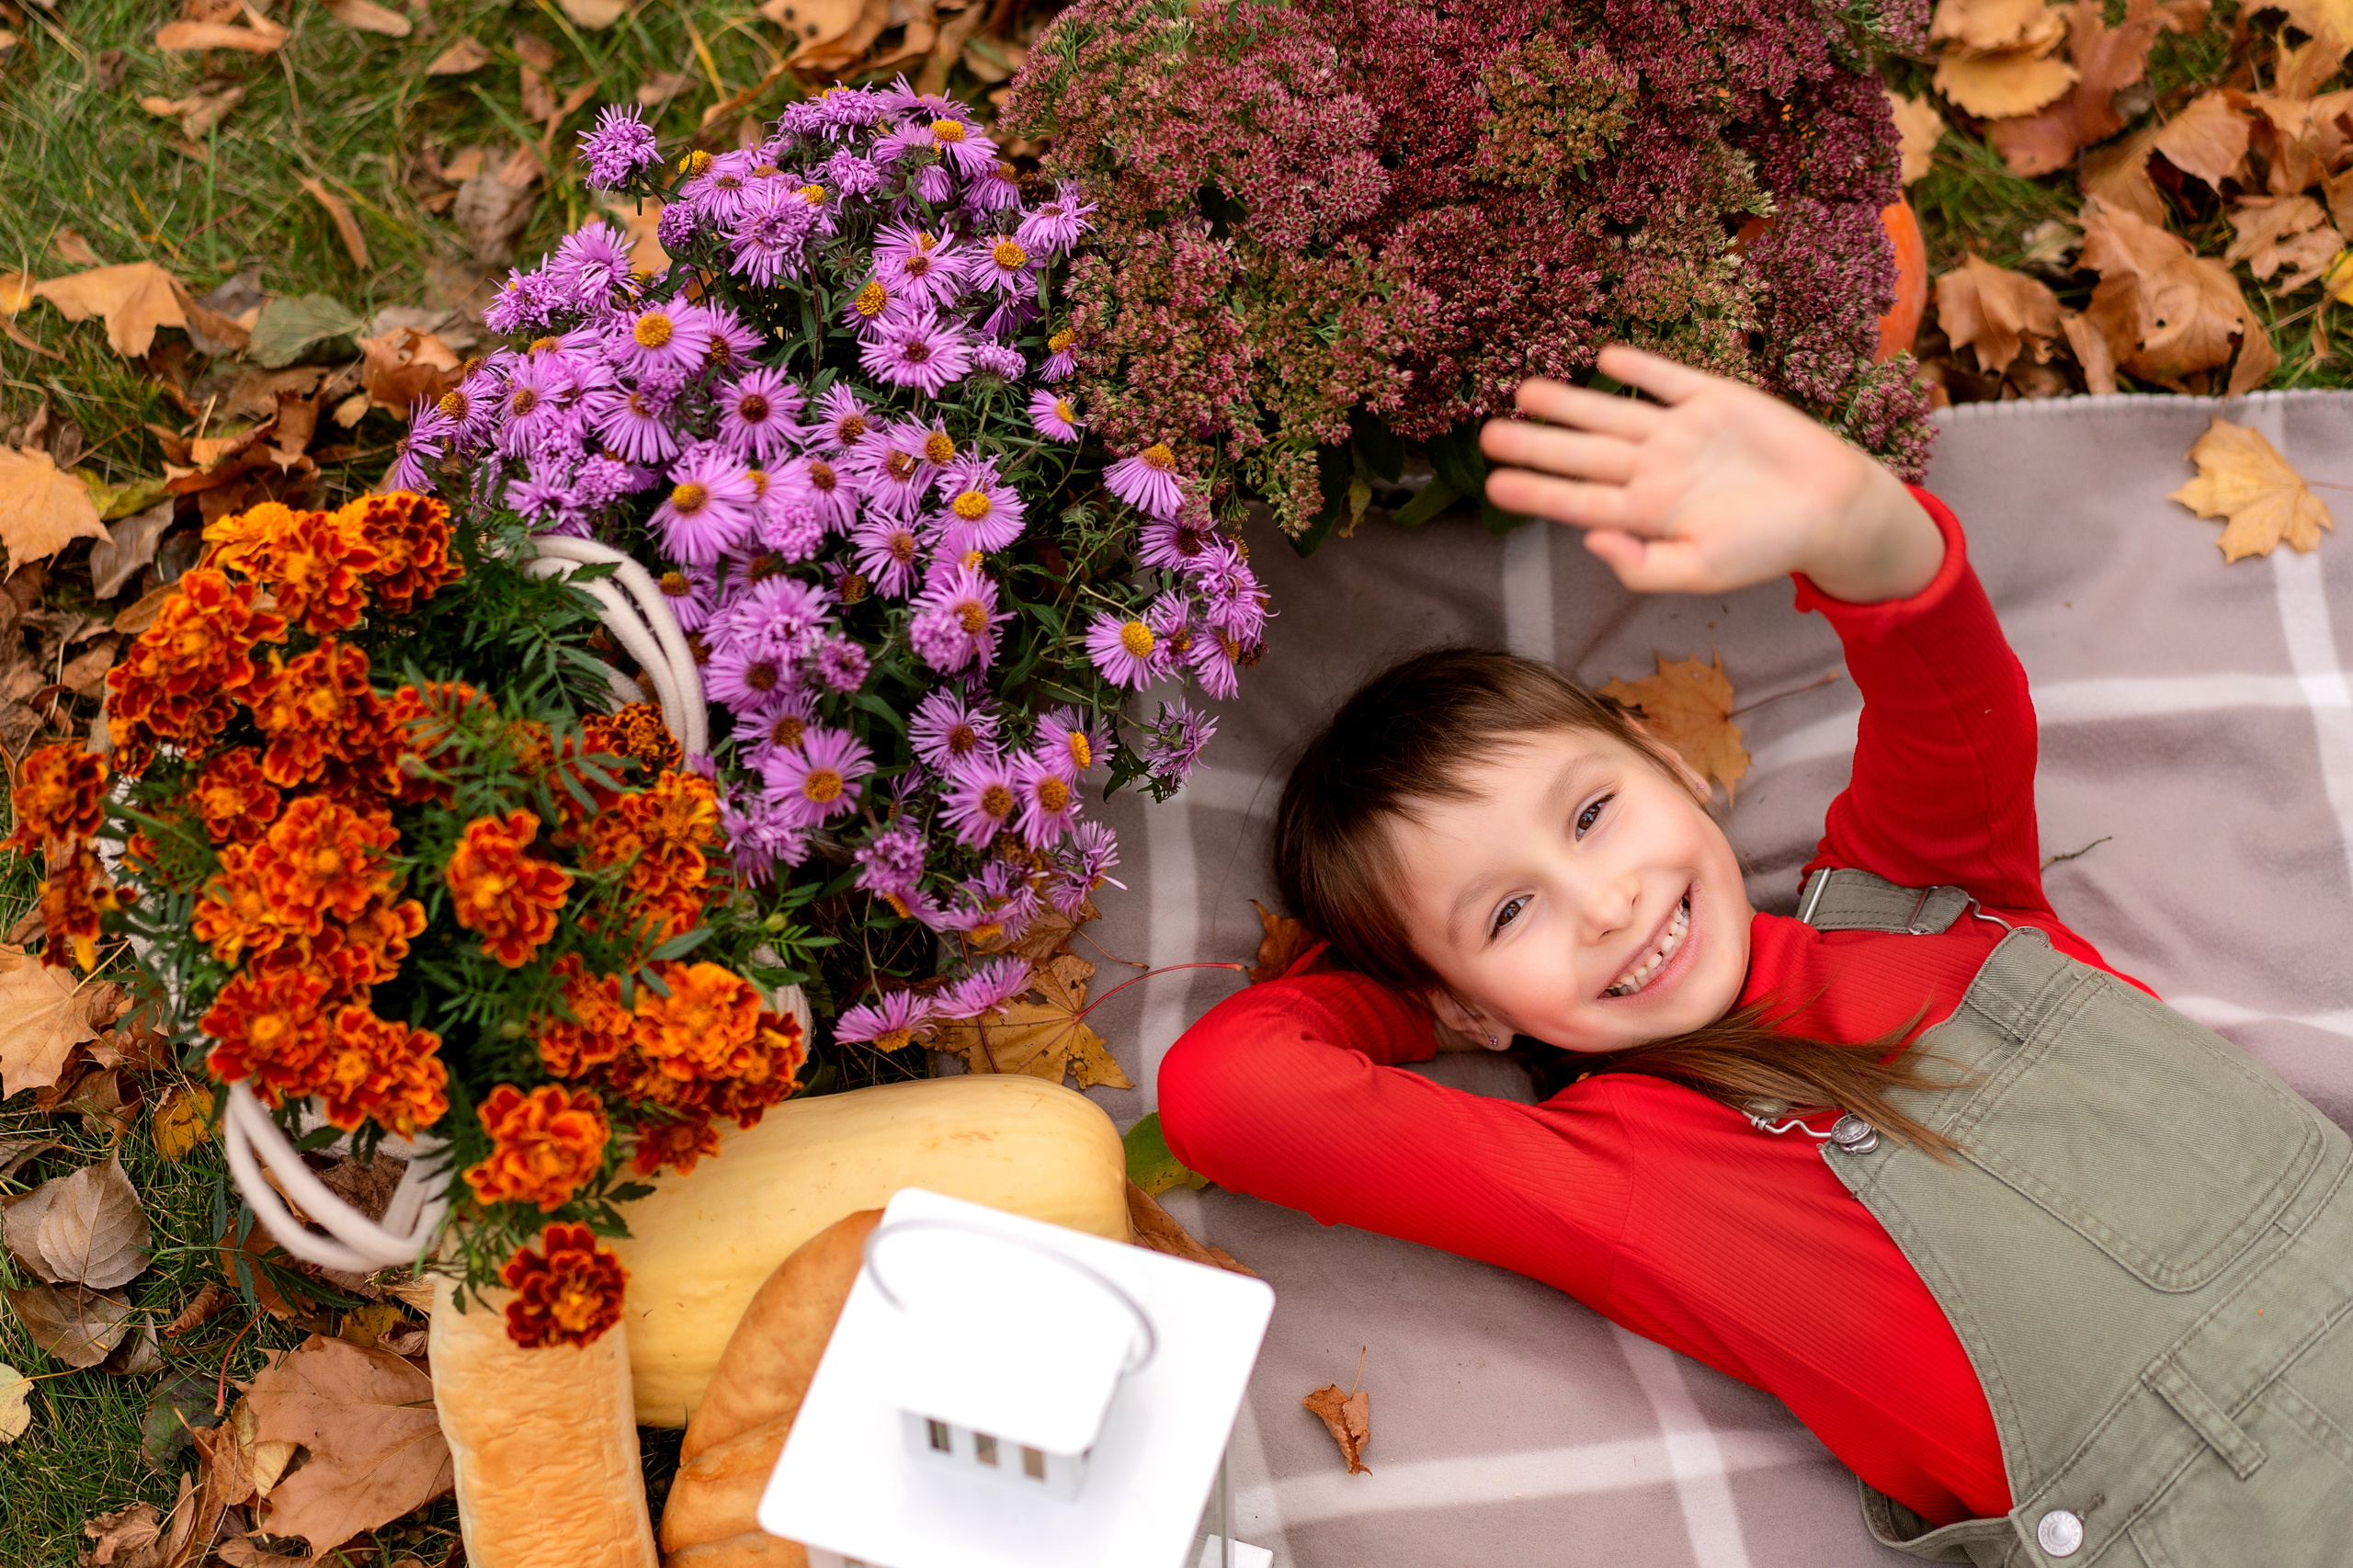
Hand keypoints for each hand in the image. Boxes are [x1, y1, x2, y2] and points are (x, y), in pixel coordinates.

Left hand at [1478, 345, 1943, 602]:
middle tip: (1485, 434)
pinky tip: (1604, 357)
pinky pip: (1668, 379)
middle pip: (1583, 453)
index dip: (1536, 490)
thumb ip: (1643, 566)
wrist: (1834, 509)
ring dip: (1569, 401)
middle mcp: (1655, 469)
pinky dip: (1639, 367)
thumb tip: (1590, 541)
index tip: (1493, 486)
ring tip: (1523, 390)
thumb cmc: (1769, 549)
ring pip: (1612, 412)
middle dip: (1535, 442)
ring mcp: (1682, 432)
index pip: (1578, 500)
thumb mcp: (1702, 573)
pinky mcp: (1717, 399)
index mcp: (1647, 513)